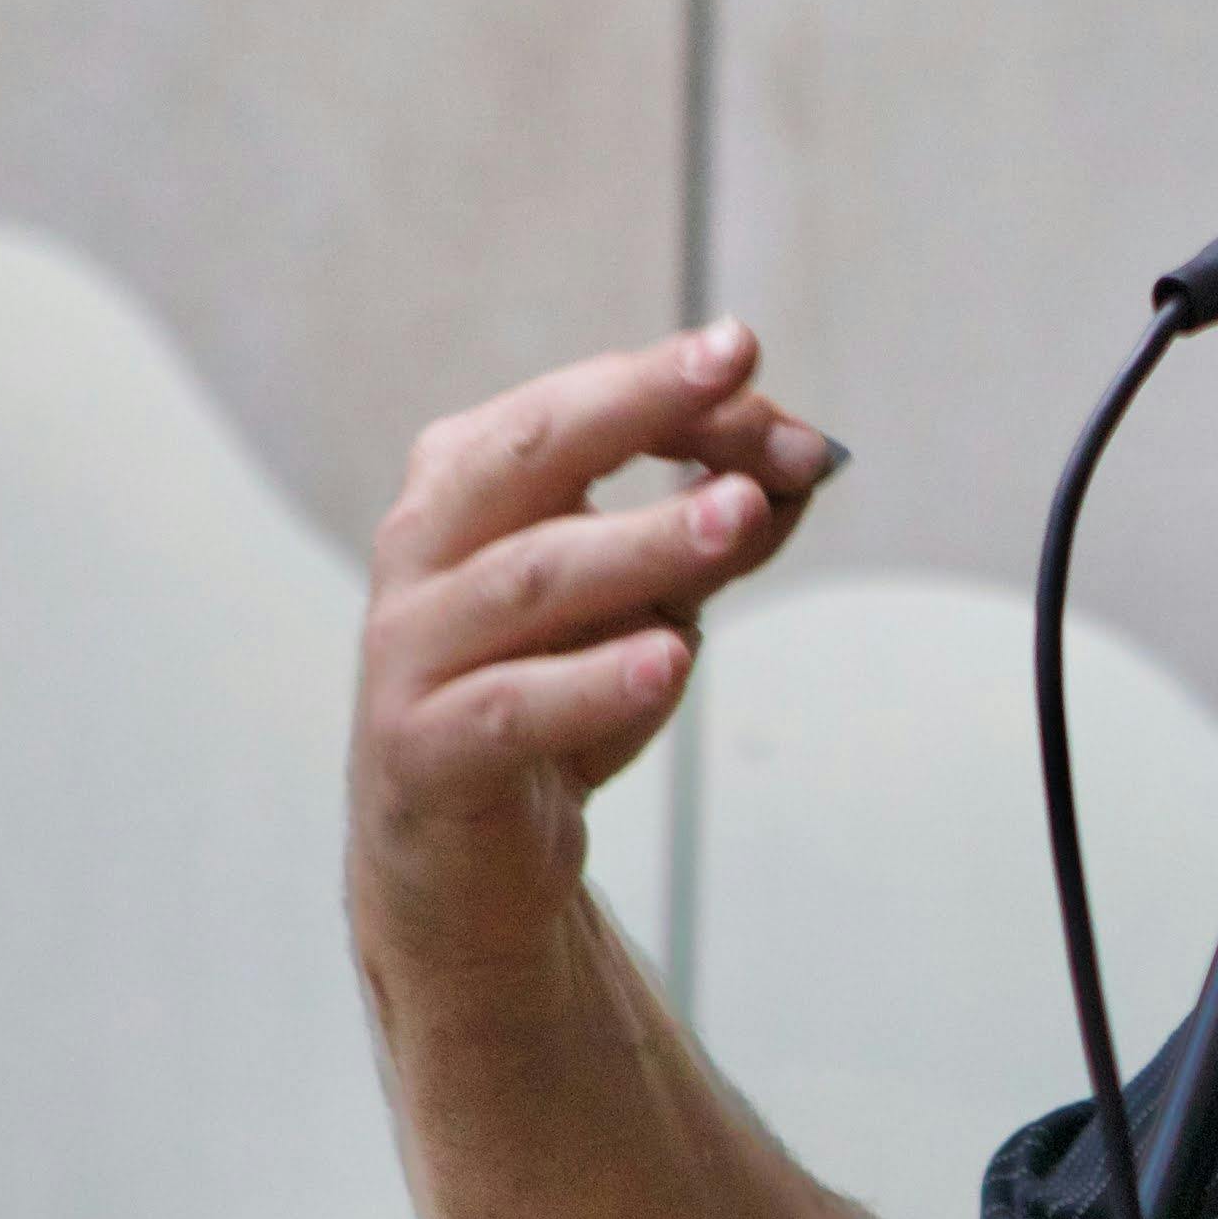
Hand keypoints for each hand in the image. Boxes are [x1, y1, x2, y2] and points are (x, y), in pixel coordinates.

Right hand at [347, 320, 839, 998]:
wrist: (466, 866)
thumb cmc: (558, 698)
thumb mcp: (651, 600)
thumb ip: (716, 529)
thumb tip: (805, 461)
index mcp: (462, 489)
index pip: (565, 411)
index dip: (658, 384)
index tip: (744, 352)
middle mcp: (421, 552)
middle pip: (527, 456)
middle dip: (633, 404)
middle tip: (732, 370)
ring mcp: (412, 653)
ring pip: (531, 578)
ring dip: (644, 540)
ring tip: (741, 514)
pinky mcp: (425, 753)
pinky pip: (513, 708)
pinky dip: (594, 682)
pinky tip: (672, 660)